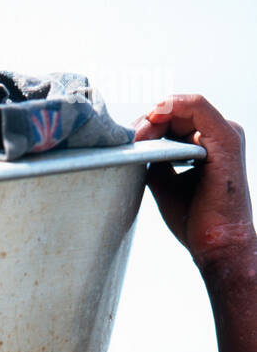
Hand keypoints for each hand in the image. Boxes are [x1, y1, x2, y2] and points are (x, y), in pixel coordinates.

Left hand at [133, 95, 255, 273]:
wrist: (216, 244)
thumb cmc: (196, 221)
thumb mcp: (166, 185)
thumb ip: (156, 162)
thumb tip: (136, 149)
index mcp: (209, 145)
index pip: (174, 121)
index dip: (148, 126)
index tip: (128, 141)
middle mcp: (218, 135)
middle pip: (176, 113)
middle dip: (147, 122)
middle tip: (127, 139)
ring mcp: (224, 134)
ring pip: (182, 108)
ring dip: (154, 118)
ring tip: (136, 138)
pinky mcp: (225, 138)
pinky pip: (196, 106)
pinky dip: (171, 107)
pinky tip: (152, 119)